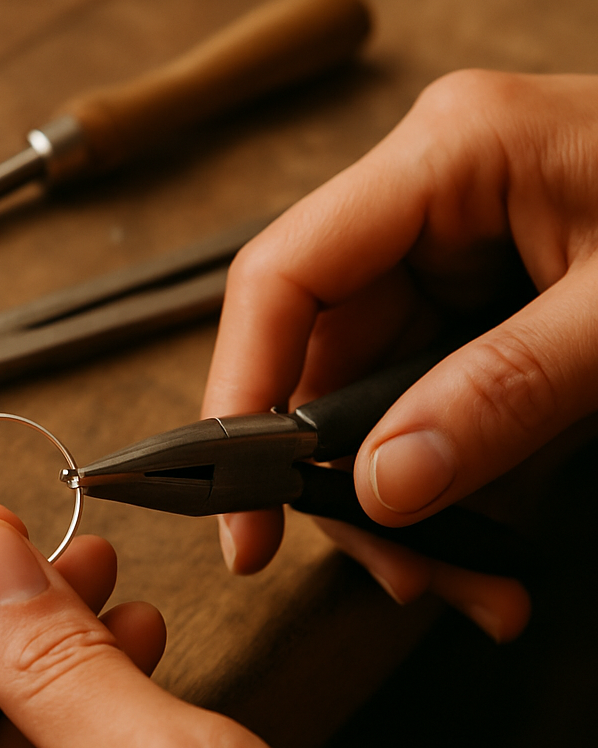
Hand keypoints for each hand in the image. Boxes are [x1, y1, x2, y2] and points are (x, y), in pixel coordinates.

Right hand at [203, 70, 597, 640]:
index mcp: (446, 160)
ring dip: (416, 510)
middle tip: (405, 576)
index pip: (283, 278)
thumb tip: (382, 488)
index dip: (241, 394)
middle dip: (356, 487)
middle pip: (326, 365)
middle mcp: (426, 212)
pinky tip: (494, 551)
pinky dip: (459, 491)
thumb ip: (506, 394)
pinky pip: (433, 413)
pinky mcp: (482, 314)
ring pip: (374, 408)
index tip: (242, 507)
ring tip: (476, 587)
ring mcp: (452, 265)